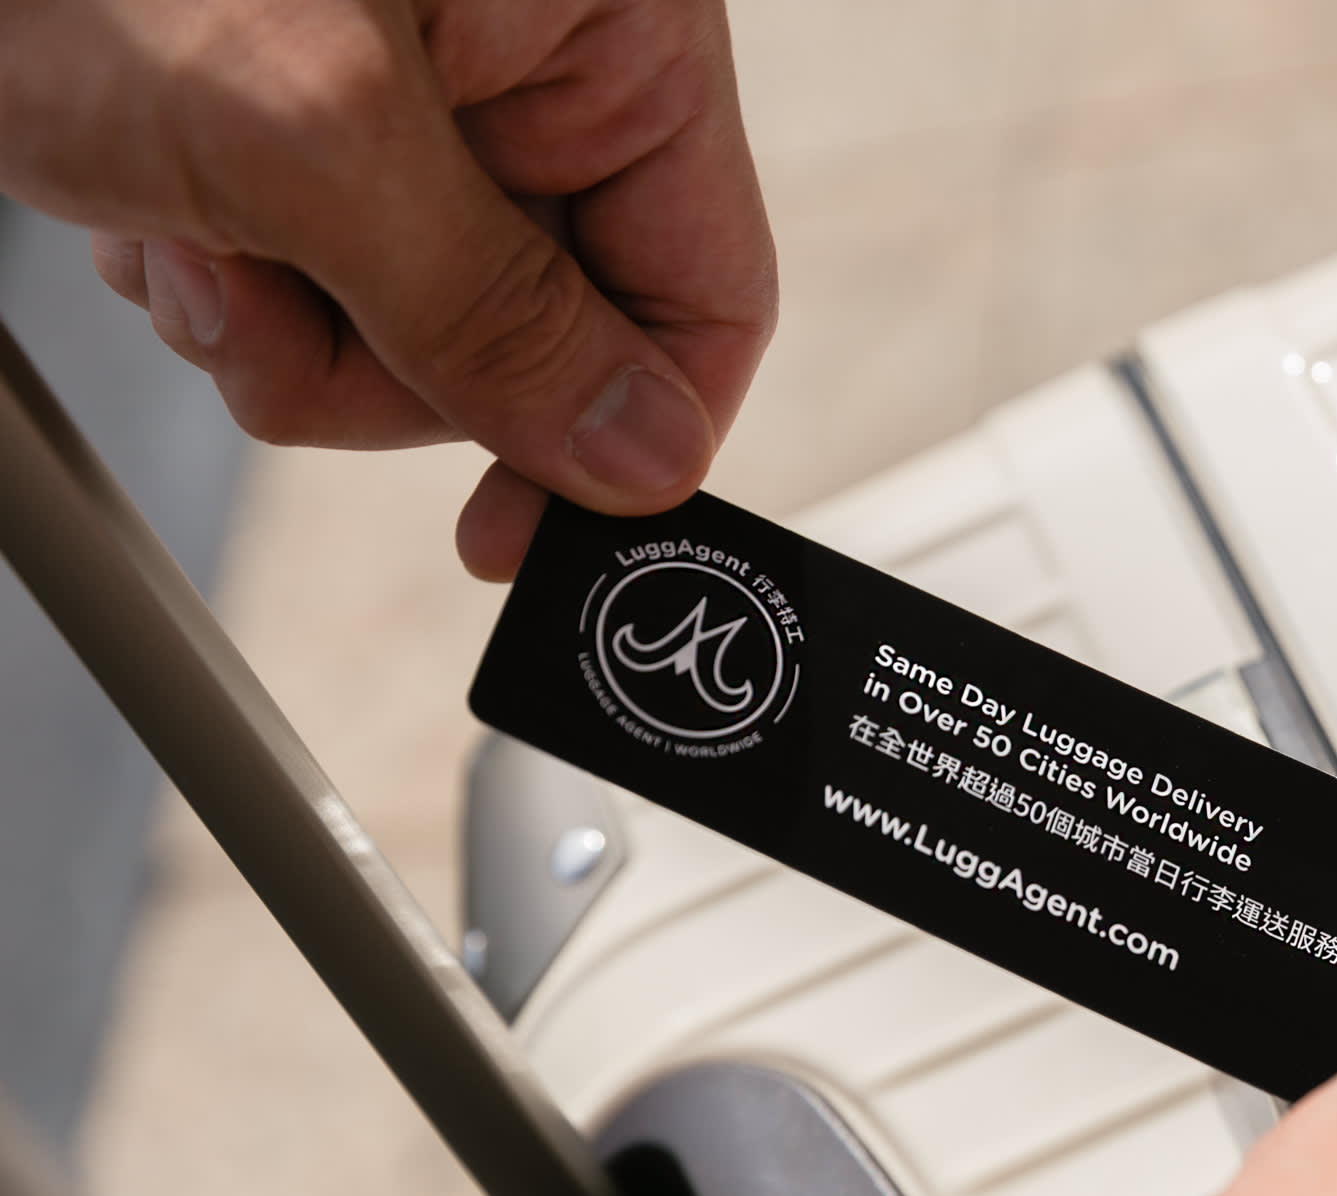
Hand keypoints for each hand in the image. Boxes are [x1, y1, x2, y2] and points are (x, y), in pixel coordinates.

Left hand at [0, 0, 774, 578]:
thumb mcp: (314, 131)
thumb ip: (498, 313)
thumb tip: (641, 460)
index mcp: (611, 31)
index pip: (708, 293)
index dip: (635, 435)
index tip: (531, 532)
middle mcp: (531, 75)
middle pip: (548, 344)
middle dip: (396, 366)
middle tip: (281, 309)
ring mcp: (419, 115)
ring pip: (418, 347)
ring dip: (286, 334)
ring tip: (192, 227)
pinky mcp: (308, 145)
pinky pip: (319, 305)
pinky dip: (223, 291)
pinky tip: (157, 204)